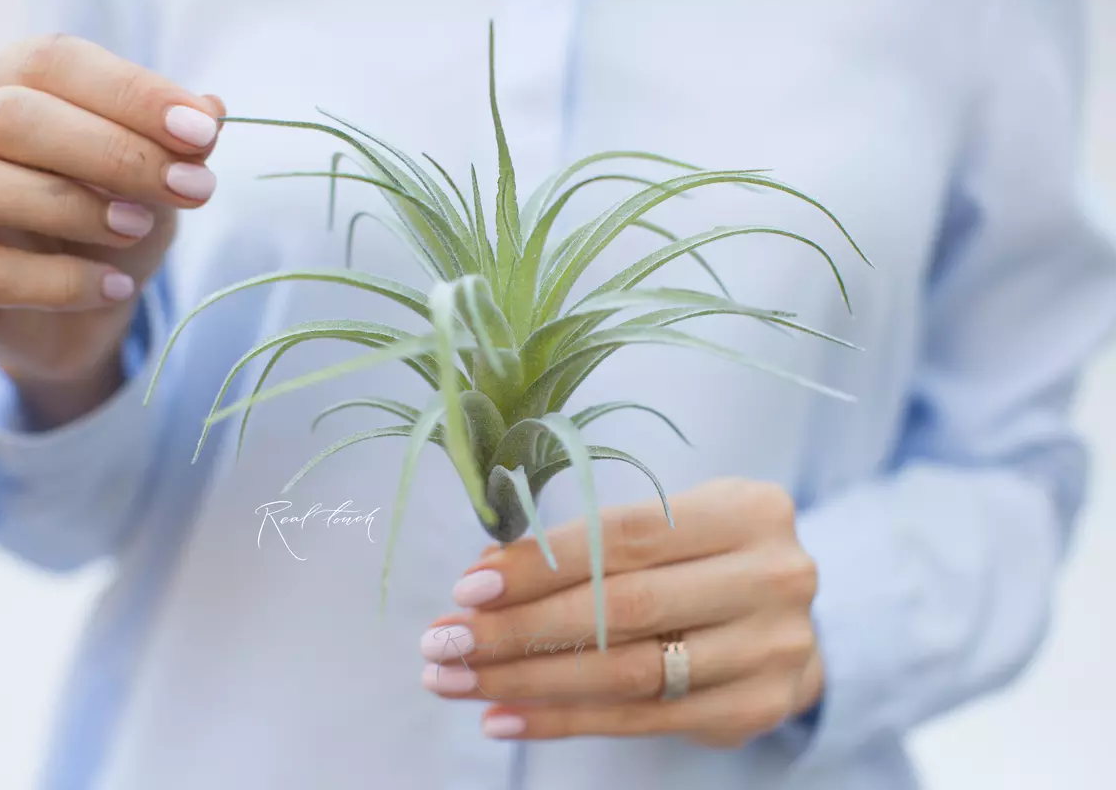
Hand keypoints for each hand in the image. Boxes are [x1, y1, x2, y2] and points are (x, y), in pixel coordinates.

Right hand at [0, 34, 224, 426]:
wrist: (83, 319)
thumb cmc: (110, 228)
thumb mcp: (154, 182)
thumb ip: (175, 144)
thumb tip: (210, 109)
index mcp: (4, 84)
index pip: (54, 62)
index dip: (131, 94)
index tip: (202, 134)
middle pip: (13, 117)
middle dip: (115, 152)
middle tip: (192, 187)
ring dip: (70, 205)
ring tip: (141, 227)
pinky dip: (58, 281)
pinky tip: (114, 286)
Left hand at [420, 478, 823, 746]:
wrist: (788, 621)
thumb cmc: (706, 558)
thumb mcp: (669, 525)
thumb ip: (591, 545)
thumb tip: (485, 573)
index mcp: (747, 511)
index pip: (625, 537)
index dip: (542, 563)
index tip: (468, 588)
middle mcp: (771, 578)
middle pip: (624, 608)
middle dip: (520, 628)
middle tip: (444, 642)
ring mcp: (771, 649)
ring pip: (627, 671)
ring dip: (527, 680)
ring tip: (459, 681)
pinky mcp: (755, 708)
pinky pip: (639, 720)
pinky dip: (563, 720)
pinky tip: (504, 718)